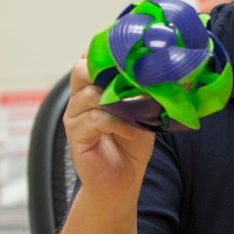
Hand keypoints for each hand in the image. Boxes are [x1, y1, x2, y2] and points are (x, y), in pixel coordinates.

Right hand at [63, 57, 154, 200]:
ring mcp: (74, 117)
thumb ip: (142, 93)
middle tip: (130, 77)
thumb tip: (159, 73)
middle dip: (104, 70)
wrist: (122, 182)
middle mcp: (79, 99)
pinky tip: (131, 131)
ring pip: (89, 95)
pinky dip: (116, 123)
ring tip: (137, 111)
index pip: (90, 60)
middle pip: (80, 70)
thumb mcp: (141, 113)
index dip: (104, 52)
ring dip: (117, 100)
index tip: (128, 51)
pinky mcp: (75, 136)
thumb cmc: (131, 145)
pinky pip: (94, 120)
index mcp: (92, 88)